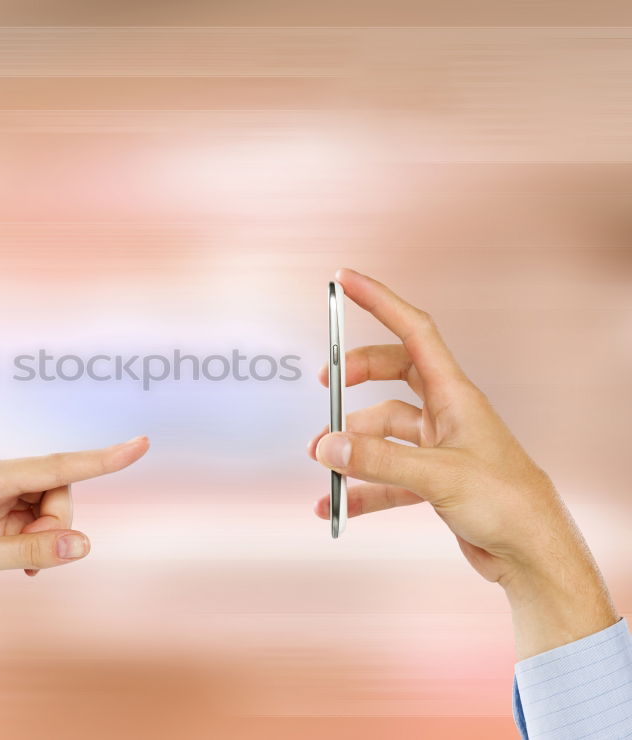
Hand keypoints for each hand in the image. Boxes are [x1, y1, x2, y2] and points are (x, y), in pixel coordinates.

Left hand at [0, 436, 148, 718]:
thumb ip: (33, 549)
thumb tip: (85, 545)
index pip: (56, 465)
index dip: (102, 459)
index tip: (140, 445)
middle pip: (54, 491)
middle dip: (57, 524)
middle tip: (35, 560)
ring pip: (43, 510)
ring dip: (45, 538)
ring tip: (22, 568)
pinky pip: (29, 526)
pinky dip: (34, 546)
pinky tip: (22, 567)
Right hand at [308, 268, 615, 658]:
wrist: (532, 555)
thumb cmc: (508, 504)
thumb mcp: (437, 475)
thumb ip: (377, 459)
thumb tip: (328, 444)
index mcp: (456, 395)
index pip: (414, 331)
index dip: (380, 302)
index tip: (347, 282)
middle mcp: (447, 414)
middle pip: (394, 374)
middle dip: (358, 376)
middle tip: (328, 385)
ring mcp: (439, 447)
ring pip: (384, 430)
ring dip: (352, 444)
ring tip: (325, 462)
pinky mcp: (432, 480)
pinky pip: (384, 475)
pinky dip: (359, 488)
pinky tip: (336, 503)